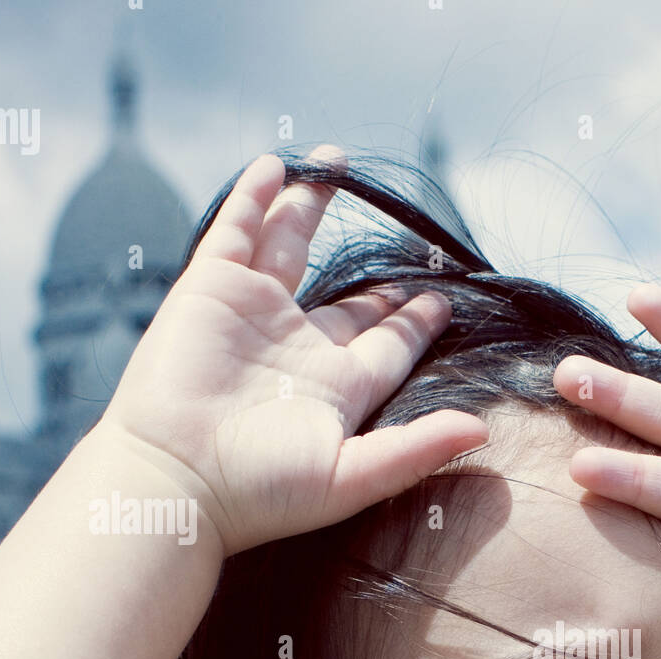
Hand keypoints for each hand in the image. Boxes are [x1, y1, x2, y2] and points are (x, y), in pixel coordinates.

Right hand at [97, 147, 488, 555]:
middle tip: (407, 246)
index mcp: (338, 389)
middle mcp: (299, 348)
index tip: (441, 301)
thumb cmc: (263, 491)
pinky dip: (256, 198)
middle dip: (376, 281)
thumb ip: (418, 449)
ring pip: (291, 246)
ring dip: (311, 207)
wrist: (177, 480)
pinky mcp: (211, 289)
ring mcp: (254, 314)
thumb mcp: (353, 475)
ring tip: (337, 165)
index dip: (414, 322)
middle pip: (347, 301)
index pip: (388, 346)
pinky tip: (277, 166)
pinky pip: (238, 231)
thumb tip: (483, 432)